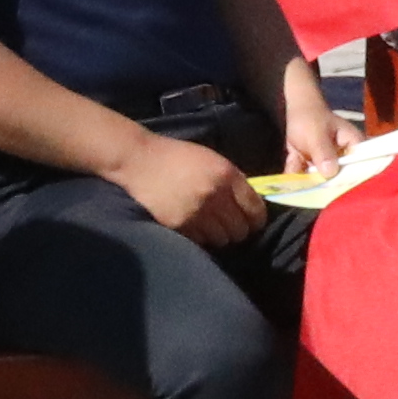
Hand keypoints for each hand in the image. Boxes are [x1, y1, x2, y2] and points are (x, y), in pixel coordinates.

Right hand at [112, 129, 266, 245]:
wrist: (140, 161)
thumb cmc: (177, 157)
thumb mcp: (211, 159)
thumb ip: (232, 180)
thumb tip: (250, 204)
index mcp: (227, 175)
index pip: (255, 209)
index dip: (257, 220)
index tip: (253, 223)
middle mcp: (215, 195)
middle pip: (240, 229)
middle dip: (239, 230)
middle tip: (231, 227)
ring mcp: (197, 212)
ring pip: (222, 239)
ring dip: (220, 236)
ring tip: (211, 228)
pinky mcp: (179, 225)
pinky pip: (201, 241)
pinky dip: (201, 238)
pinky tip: (195, 228)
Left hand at [270, 67, 353, 176]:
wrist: (295, 110)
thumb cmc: (311, 117)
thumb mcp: (317, 133)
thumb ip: (324, 152)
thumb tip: (330, 172)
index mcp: (355, 147)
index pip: (358, 169)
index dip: (347, 181)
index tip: (330, 184)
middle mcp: (345, 159)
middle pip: (339, 179)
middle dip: (319, 181)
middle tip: (307, 172)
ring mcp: (329, 165)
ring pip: (319, 181)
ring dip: (304, 176)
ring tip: (297, 158)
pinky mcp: (315, 168)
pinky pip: (307, 178)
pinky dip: (297, 172)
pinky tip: (293, 156)